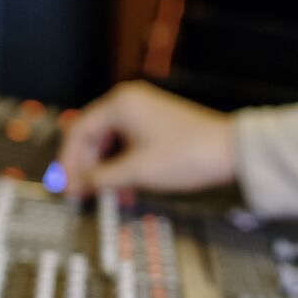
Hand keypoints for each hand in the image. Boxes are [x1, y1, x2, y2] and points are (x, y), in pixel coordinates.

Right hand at [56, 81, 234, 199]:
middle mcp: (130, 103)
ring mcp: (144, 112)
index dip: (67, 162)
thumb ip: (100, 178)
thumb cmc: (189, 154)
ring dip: (104, 169)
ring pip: (110, 143)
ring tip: (103, 194)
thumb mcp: (137, 171)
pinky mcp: (157, 125)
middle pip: (92, 136)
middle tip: (79, 193)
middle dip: (85, 167)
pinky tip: (123, 187)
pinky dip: (121, 165)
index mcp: (120, 105)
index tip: (63, 186)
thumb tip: (76, 186)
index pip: (78, 131)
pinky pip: (127, 144)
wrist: (233, 152)